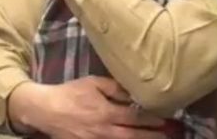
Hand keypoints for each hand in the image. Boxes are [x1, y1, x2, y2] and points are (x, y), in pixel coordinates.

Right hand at [8, 77, 166, 138]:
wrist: (46, 110)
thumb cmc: (71, 93)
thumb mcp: (93, 83)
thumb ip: (115, 88)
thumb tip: (133, 93)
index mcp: (107, 113)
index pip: (136, 117)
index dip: (152, 119)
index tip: (165, 119)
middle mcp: (105, 131)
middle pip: (134, 136)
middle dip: (153, 136)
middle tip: (169, 135)